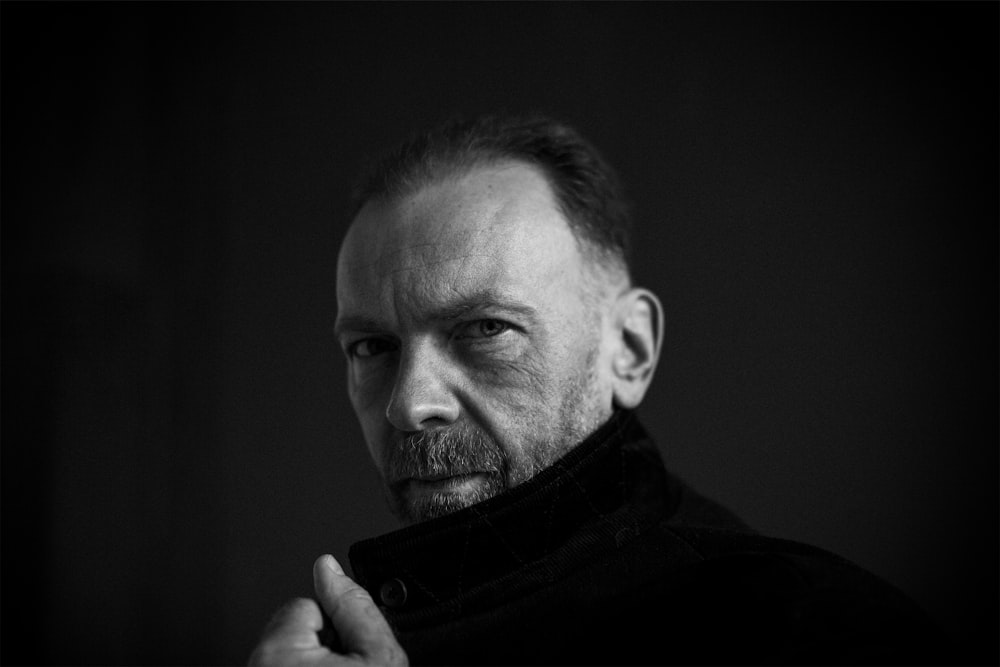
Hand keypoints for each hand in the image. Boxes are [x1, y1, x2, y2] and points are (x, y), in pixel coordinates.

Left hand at [249, 555, 407, 665]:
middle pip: (294, 631)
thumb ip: (356, 607)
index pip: (305, 604)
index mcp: (278, 653)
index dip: (337, 625)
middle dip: (321, 647)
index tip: (347, 651)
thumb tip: (330, 567)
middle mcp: (256, 666)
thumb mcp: (379, 657)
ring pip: (290, 657)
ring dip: (313, 664)